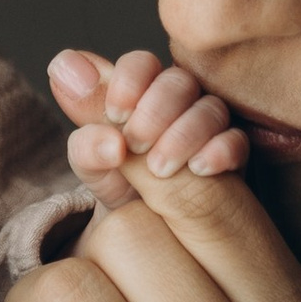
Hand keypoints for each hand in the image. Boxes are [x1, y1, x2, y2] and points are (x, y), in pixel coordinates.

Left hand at [48, 48, 250, 197]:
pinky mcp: (230, 155)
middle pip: (178, 81)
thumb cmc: (118, 188)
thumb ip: (82, 120)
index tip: (116, 113)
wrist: (143, 237)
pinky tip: (201, 168)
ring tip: (159, 168)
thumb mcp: (94, 163)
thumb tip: (63, 67)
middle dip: (155, 111)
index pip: (141, 64)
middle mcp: (176, 103)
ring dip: (184, 133)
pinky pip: (237, 140)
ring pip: (210, 108)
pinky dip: (221, 149)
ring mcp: (207, 127)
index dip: (129, 80)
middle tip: (135, 145)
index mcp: (139, 94)